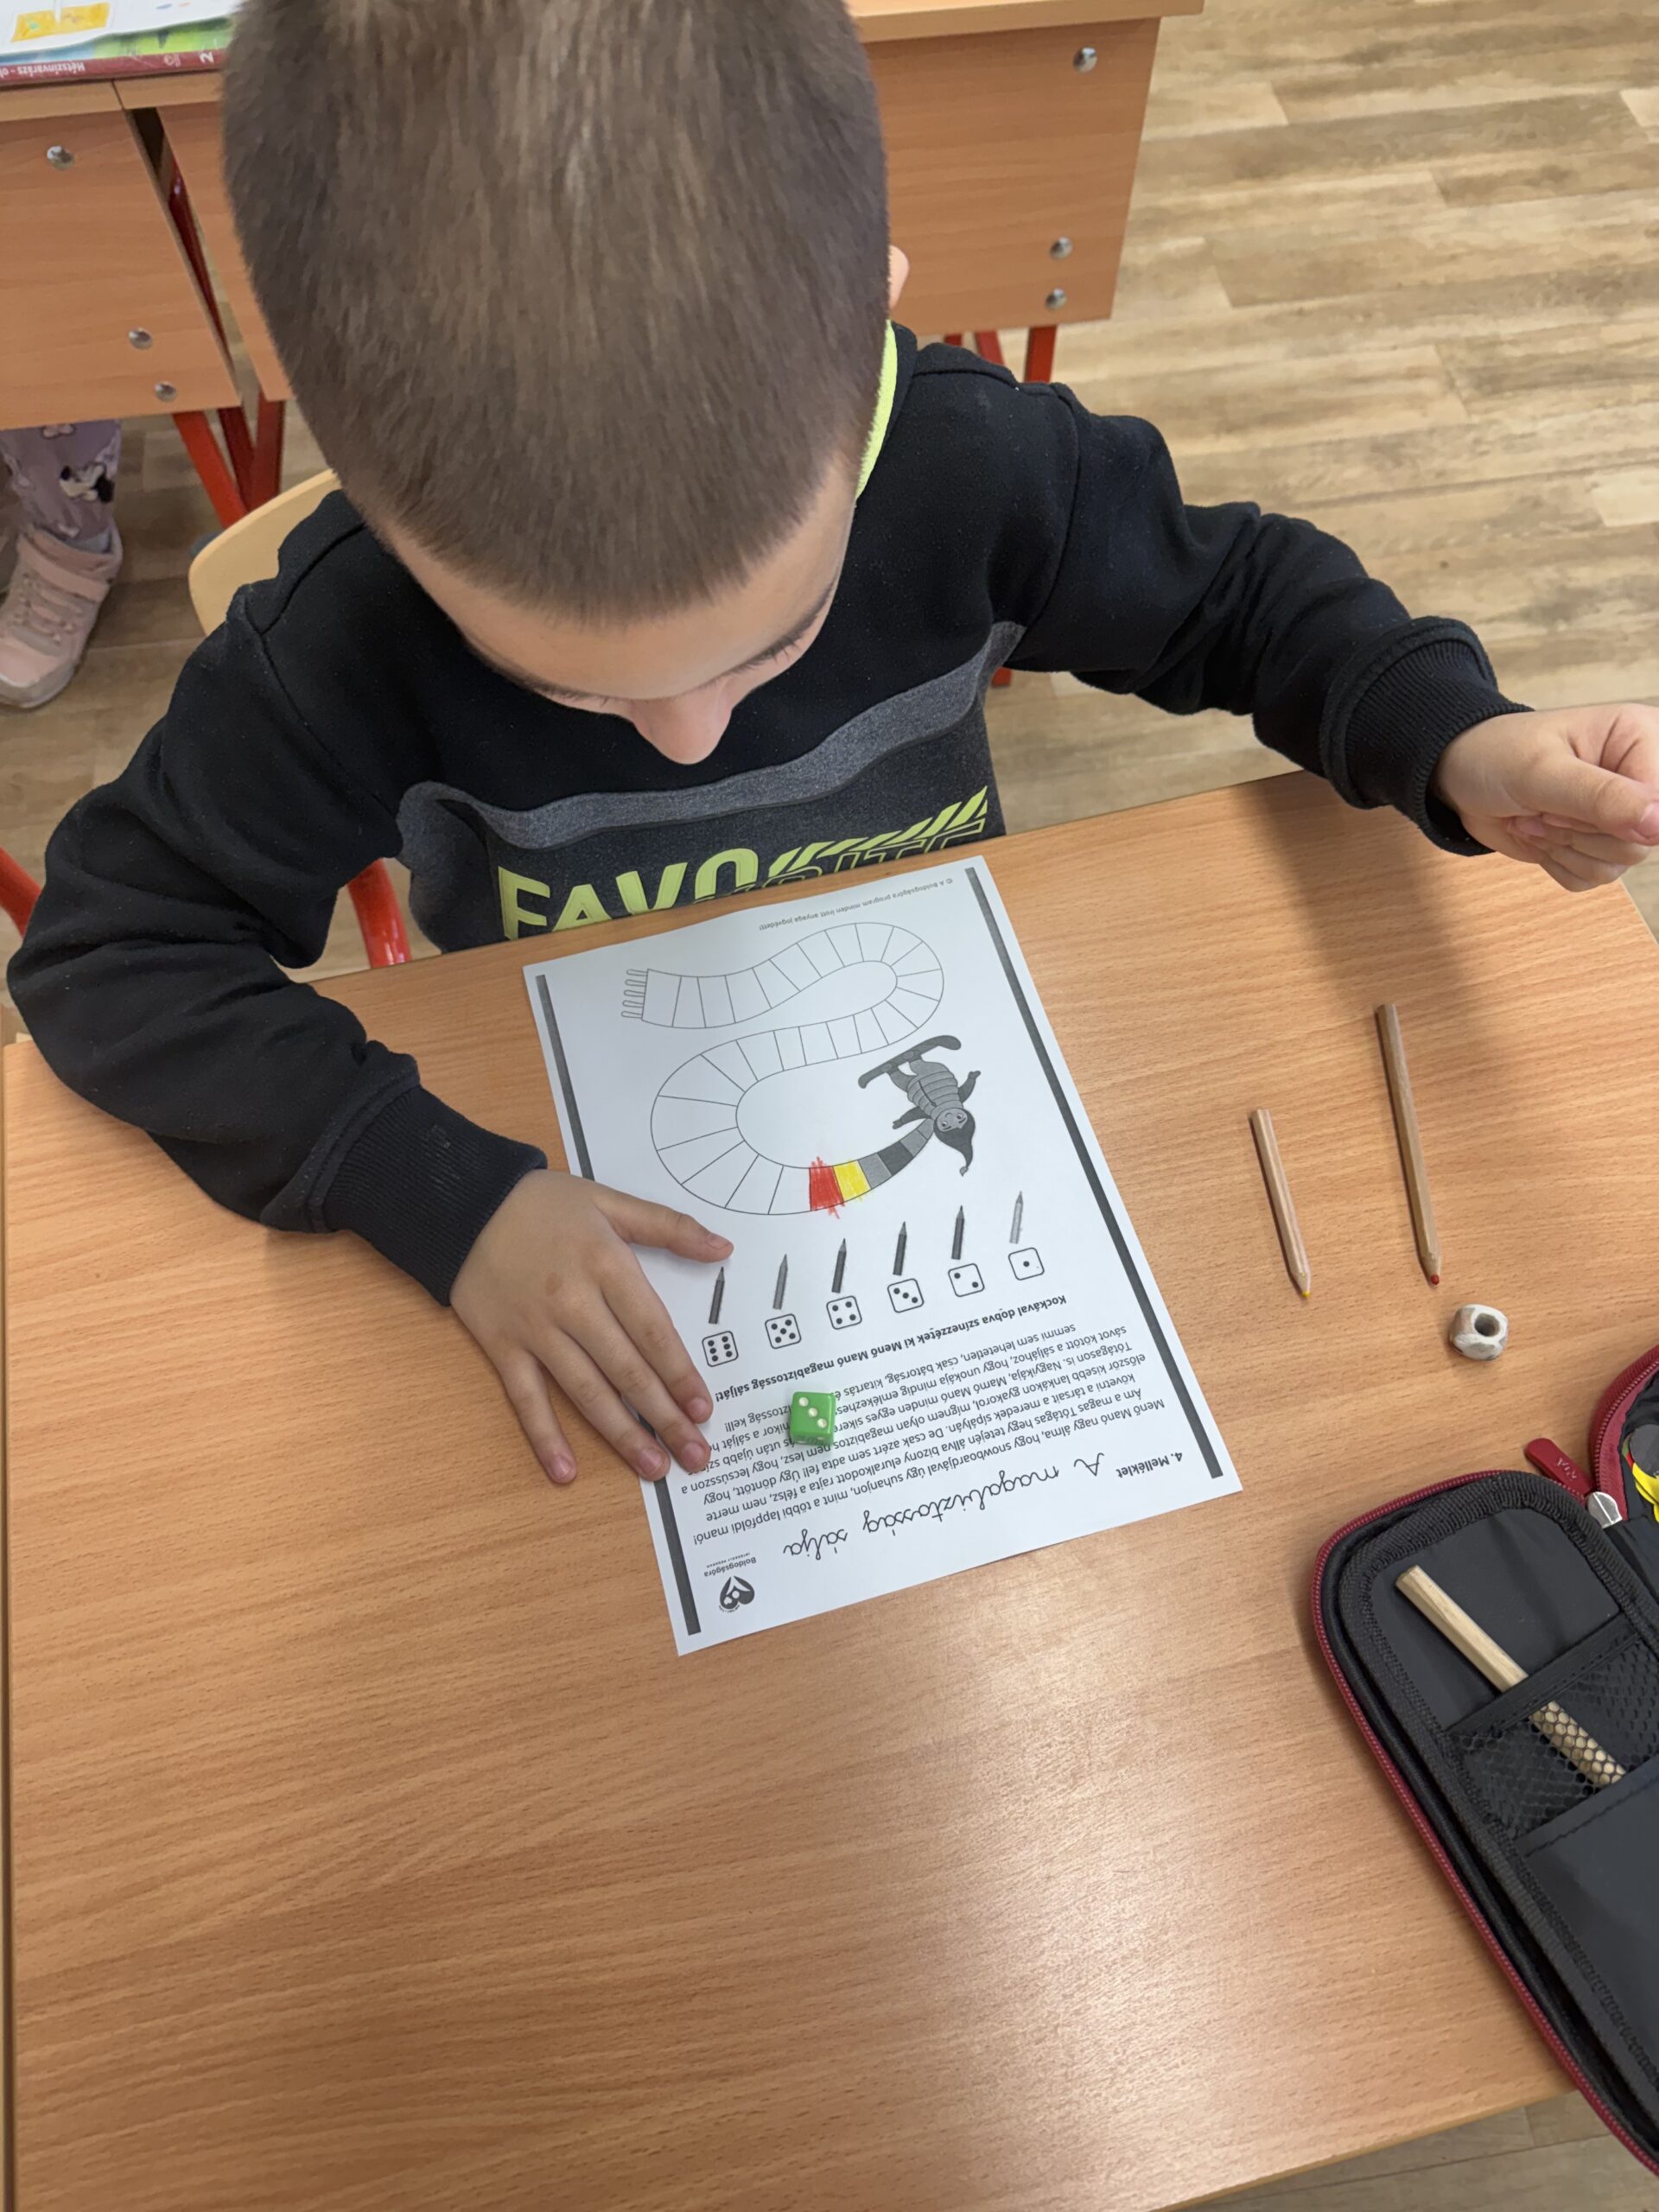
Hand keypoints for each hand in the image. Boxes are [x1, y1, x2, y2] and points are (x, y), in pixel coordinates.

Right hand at [451, 1170, 730, 1485]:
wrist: (461, 1203)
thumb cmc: (542, 1204)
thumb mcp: (609, 1201)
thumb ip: (669, 1226)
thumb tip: (723, 1248)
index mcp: (606, 1265)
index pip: (654, 1331)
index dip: (680, 1373)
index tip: (704, 1408)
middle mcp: (574, 1303)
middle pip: (627, 1370)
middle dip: (665, 1416)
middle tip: (695, 1454)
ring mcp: (536, 1330)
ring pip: (585, 1391)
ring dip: (621, 1434)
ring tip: (653, 1466)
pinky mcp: (502, 1347)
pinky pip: (526, 1398)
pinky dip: (545, 1436)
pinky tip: (566, 1471)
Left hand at [1433, 704, 1658, 891]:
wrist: (1461, 777)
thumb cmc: (1497, 756)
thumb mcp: (1543, 772)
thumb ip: (1602, 798)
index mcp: (1641, 740)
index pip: (1658, 806)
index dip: (1610, 819)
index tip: (1562, 806)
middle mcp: (1639, 778)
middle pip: (1639, 843)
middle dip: (1577, 834)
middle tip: (1542, 808)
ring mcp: (1621, 814)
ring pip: (1618, 865)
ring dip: (1564, 848)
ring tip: (1536, 816)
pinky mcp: (1599, 844)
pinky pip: (1594, 877)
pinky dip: (1558, 862)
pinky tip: (1539, 832)